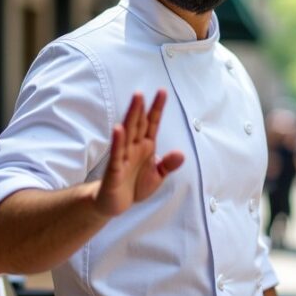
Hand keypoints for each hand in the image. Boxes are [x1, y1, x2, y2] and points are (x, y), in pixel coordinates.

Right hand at [93, 90, 184, 216]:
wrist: (114, 204)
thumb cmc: (134, 186)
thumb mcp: (157, 176)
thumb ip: (167, 164)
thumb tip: (181, 154)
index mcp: (145, 147)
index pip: (151, 123)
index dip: (157, 108)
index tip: (162, 92)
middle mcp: (133, 148)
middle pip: (137, 124)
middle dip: (140, 108)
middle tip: (141, 91)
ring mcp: (123, 157)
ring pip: (127, 133)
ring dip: (131, 117)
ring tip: (135, 101)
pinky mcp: (114, 170)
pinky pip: (117, 154)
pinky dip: (118, 141)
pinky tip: (119, 129)